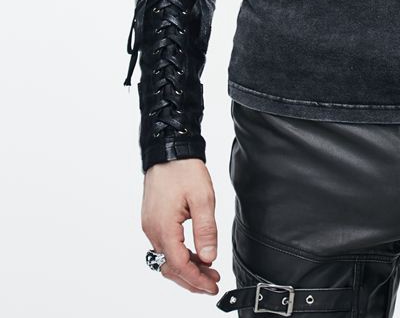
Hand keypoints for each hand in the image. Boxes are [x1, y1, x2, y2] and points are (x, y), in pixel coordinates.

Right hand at [141, 158, 220, 294]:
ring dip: (186, 268)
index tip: (212, 286)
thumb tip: (208, 257)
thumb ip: (206, 230)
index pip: (179, 265)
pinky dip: (179, 255)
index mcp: (163, 227)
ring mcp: (151, 226)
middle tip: (212, 283)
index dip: (196, 279)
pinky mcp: (153, 220)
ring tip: (208, 271)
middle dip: (192, 279)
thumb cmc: (184, 169)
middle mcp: (152, 230)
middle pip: (170, 267)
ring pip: (167, 258)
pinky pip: (165, 246)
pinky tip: (195, 255)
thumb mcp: (202, 198)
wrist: (169, 150)